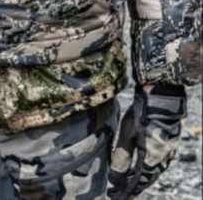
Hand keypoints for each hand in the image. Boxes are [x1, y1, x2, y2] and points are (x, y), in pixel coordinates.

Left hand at [108, 82, 185, 198]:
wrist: (162, 95)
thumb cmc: (143, 113)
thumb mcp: (128, 134)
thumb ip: (122, 156)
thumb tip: (116, 177)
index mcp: (152, 158)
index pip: (138, 181)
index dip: (126, 189)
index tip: (115, 195)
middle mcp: (163, 158)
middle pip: (147, 178)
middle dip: (133, 186)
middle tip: (121, 193)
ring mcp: (168, 150)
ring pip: (154, 170)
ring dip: (141, 177)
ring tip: (130, 182)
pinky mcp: (169, 142)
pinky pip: (158, 161)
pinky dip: (148, 167)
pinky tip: (144, 165)